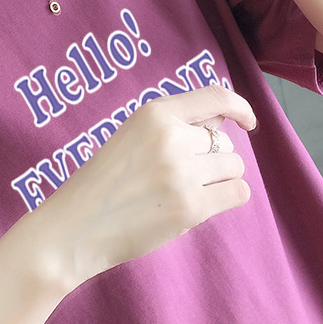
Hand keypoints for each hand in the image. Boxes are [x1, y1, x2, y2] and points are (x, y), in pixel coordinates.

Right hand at [43, 85, 255, 285]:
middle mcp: (171, 136)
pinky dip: (226, 198)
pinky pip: (237, 192)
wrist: (75, 226)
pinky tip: (200, 205)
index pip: (215, 97)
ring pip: (233, 167)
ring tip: (183, 192)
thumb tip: (223, 121)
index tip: (247, 121)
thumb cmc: (102, 183)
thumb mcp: (131, 136)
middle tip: (179, 178)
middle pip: (224, 141)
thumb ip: (173, 126)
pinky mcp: (191, 207)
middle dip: (211, 160)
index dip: (240, 107)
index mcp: (154, 113)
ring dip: (218, 180)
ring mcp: (182, 172)